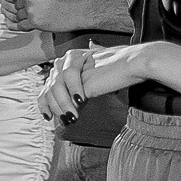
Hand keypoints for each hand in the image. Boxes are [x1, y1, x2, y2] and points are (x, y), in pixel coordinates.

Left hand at [1, 0, 86, 33]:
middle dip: (18, 8)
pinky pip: (20, 26)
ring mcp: (31, 10)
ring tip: (30, 17)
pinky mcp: (35, 22)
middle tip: (22, 10)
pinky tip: (25, 24)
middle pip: (13, 4)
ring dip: (21, 17)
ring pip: (16, 15)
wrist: (81, 9)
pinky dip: (21, 26)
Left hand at [39, 43, 153, 121]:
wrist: (135, 63)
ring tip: (73, 118)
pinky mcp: (79, 72)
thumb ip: (78, 87)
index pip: (48, 84)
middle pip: (50, 88)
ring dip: (63, 107)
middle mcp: (65, 60)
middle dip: (55, 108)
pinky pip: (68, 91)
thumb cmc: (119, 71)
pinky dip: (71, 103)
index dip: (45, 102)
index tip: (48, 117)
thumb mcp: (94, 79)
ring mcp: (70, 65)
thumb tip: (71, 108)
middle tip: (66, 121)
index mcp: (67, 60)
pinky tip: (79, 108)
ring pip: (56, 90)